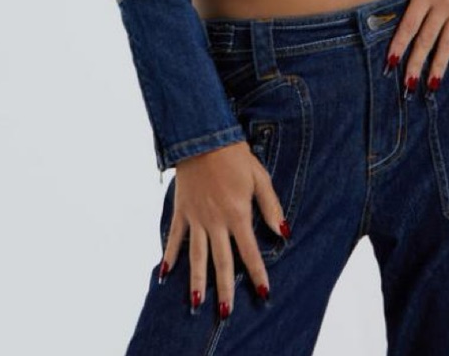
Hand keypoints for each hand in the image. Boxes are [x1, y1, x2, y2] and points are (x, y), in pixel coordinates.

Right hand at [160, 140, 286, 315]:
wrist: (203, 136)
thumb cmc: (236, 155)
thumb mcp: (260, 177)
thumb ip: (270, 206)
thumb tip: (283, 232)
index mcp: (237, 214)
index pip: (249, 251)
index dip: (257, 273)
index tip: (263, 292)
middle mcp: (215, 221)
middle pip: (221, 261)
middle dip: (224, 289)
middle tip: (225, 313)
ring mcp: (196, 217)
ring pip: (196, 256)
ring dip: (197, 281)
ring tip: (196, 304)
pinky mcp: (181, 210)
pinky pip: (174, 238)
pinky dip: (169, 256)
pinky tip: (165, 274)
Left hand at [391, 0, 448, 90]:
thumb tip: (396, 5)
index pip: (409, 25)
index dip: (399, 45)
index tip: (391, 63)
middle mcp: (443, 4)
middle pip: (427, 39)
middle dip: (416, 63)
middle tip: (408, 85)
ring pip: (448, 43)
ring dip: (439, 65)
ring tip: (432, 85)